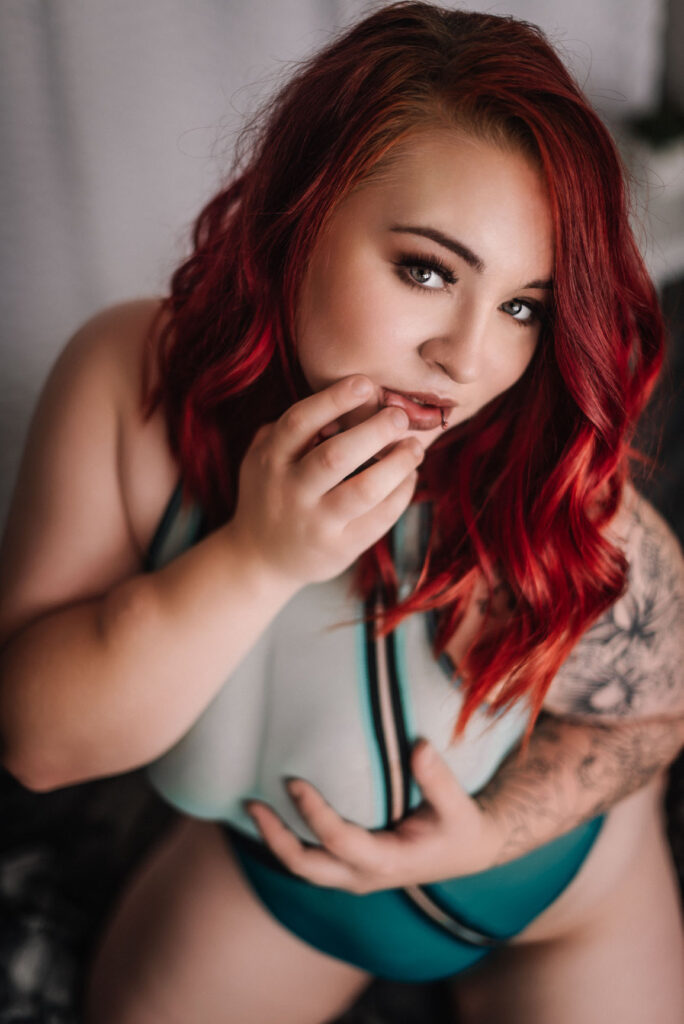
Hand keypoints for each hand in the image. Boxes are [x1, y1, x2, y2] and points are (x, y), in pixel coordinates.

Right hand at [228, 375, 423, 588]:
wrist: (259, 559)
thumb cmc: (271, 494)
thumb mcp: (262, 458)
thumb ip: (289, 429)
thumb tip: (338, 394)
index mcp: (271, 461)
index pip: (299, 423)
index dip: (333, 399)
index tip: (366, 383)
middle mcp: (291, 492)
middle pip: (336, 456)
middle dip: (374, 431)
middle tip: (399, 416)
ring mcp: (316, 523)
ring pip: (364, 490)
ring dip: (398, 464)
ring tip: (415, 447)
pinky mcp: (340, 548)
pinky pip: (380, 518)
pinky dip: (401, 493)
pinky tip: (409, 476)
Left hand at [245, 741, 502, 893]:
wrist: (468, 851)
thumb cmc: (461, 827)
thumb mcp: (458, 806)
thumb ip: (438, 779)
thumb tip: (419, 746)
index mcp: (387, 861)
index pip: (338, 840)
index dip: (312, 812)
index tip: (293, 780)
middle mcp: (364, 875)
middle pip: (305, 866)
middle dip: (274, 837)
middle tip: (250, 803)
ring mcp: (354, 875)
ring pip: (303, 867)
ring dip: (275, 840)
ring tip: (251, 806)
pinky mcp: (350, 867)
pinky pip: (311, 859)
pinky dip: (289, 839)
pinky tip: (274, 812)